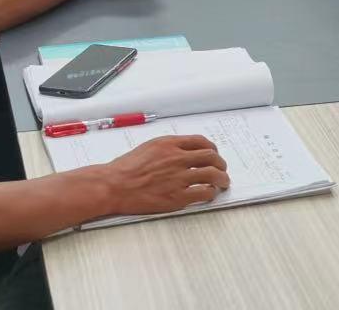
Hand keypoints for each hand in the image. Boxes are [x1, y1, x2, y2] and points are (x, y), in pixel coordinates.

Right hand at [98, 135, 229, 215]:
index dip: (212, 148)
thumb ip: (166, 148)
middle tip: (222, 169)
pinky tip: (209, 194)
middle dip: (220, 163)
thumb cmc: (125, 168)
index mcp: (169, 144)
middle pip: (210, 156)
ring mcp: (179, 177)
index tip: (213, 153)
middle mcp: (177, 158)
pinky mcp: (178, 196)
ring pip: (212, 174)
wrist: (114, 185)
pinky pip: (203, 193)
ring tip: (223, 183)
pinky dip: (210, 193)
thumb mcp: (147, 147)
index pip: (200, 141)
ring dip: (222, 178)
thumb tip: (181, 151)